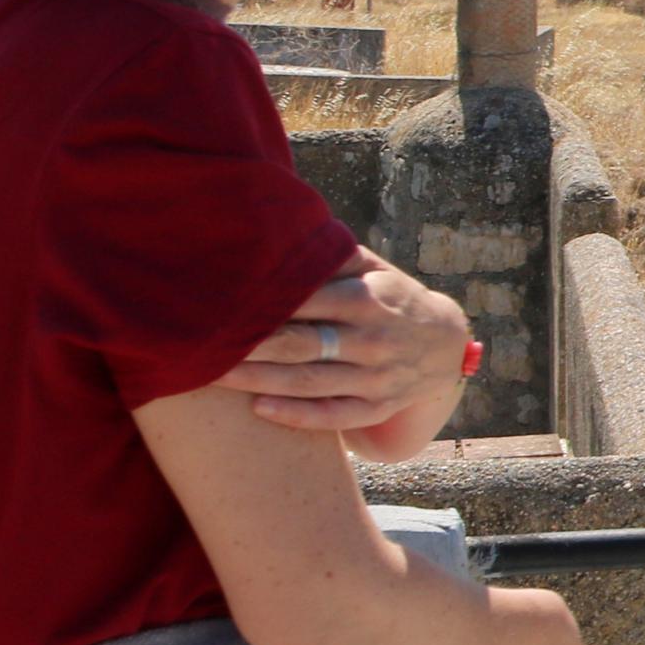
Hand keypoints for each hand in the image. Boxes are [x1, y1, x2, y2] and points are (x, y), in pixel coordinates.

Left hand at [213, 256, 474, 458]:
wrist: (445, 345)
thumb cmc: (393, 300)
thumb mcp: (376, 271)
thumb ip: (334, 258)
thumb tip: (284, 229)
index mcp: (371, 298)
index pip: (310, 299)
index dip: (265, 301)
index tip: (219, 301)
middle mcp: (374, 339)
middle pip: (301, 344)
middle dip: (249, 345)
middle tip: (199, 342)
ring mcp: (377, 377)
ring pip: (309, 382)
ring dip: (258, 380)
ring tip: (210, 375)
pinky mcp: (377, 407)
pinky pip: (333, 415)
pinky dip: (296, 415)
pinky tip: (258, 410)